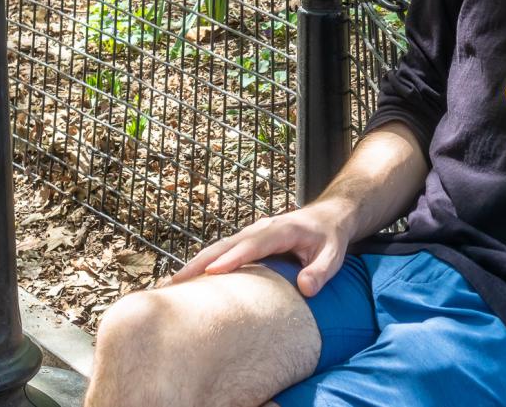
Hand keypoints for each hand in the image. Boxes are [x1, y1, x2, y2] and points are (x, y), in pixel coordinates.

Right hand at [168, 198, 356, 297]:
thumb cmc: (331, 237)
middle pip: (226, 245)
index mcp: (281, 230)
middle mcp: (261, 228)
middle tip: (175, 284)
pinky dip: (204, 264)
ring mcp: (252, 234)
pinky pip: (222, 252)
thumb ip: (321, 271)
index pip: (253, 244)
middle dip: (200, 263)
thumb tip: (305, 289)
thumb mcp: (334, 254)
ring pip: (219, 248)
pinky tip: (188, 282)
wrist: (330, 216)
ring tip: (171, 286)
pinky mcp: (247, 241)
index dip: (232, 258)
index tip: (212, 273)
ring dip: (195, 264)